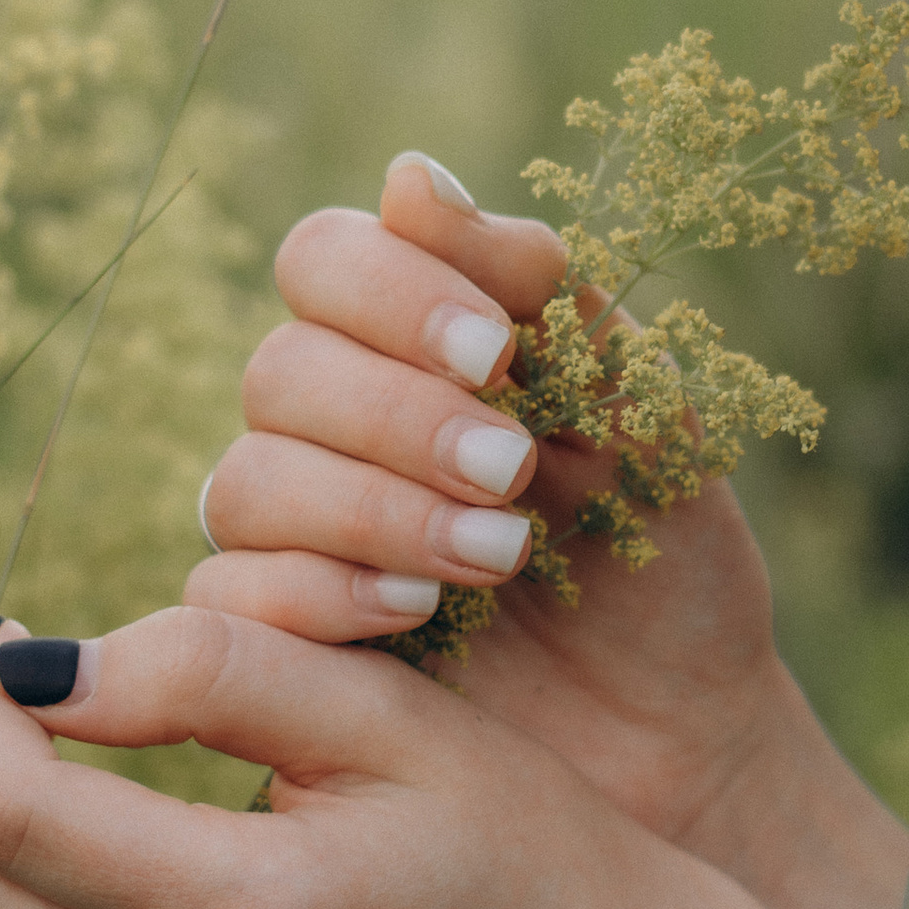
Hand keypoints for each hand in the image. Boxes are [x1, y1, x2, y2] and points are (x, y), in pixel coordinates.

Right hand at [187, 149, 797, 854]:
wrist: (684, 733)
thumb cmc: (666, 558)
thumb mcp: (643, 414)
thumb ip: (541, 291)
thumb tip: (408, 176)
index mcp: (415, 344)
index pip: (324, 259)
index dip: (389, 291)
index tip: (499, 353)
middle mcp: (333, 427)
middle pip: (280, 372)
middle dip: (398, 418)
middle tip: (513, 471)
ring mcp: (295, 538)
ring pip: (244, 482)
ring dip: (371, 510)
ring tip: (498, 556)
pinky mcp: (278, 646)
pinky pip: (224, 598)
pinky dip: (317, 595)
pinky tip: (417, 614)